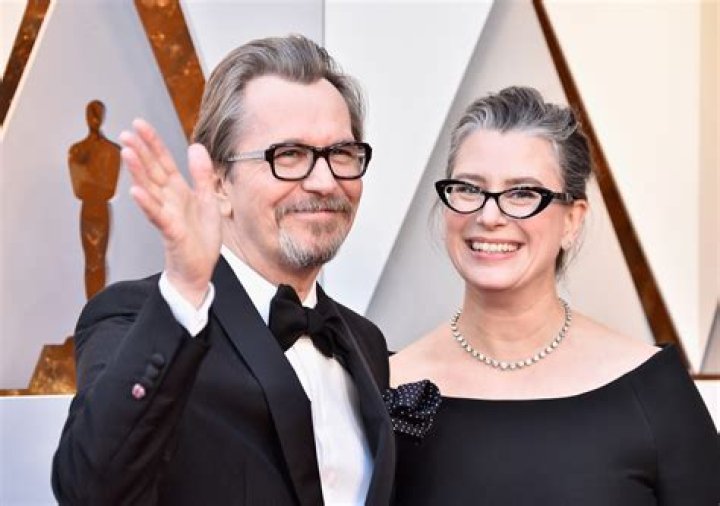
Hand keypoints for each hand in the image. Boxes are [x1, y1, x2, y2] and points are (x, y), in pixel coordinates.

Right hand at [120, 119, 220, 306]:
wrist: (199, 269)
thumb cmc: (200, 237)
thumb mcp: (207, 199)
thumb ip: (201, 174)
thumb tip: (195, 146)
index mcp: (178, 190)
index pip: (164, 161)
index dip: (153, 143)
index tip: (139, 124)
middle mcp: (168, 199)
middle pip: (152, 171)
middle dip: (140, 152)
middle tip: (125, 133)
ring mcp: (167, 214)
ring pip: (150, 189)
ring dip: (137, 172)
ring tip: (126, 153)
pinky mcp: (170, 231)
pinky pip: (156, 215)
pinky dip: (147, 204)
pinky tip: (136, 192)